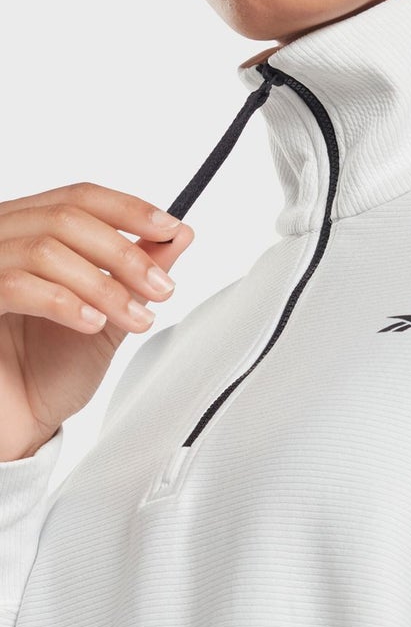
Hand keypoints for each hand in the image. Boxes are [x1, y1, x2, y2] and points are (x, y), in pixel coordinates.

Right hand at [0, 182, 193, 460]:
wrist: (15, 428)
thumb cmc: (47, 373)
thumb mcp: (109, 315)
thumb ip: (137, 273)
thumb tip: (178, 233)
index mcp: (30, 234)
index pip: (79, 198)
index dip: (128, 209)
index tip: (169, 227)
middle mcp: (1, 242)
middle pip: (67, 217)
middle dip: (125, 253)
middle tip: (161, 287)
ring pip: (46, 250)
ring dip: (104, 285)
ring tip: (135, 318)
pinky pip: (16, 285)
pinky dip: (64, 301)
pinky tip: (91, 322)